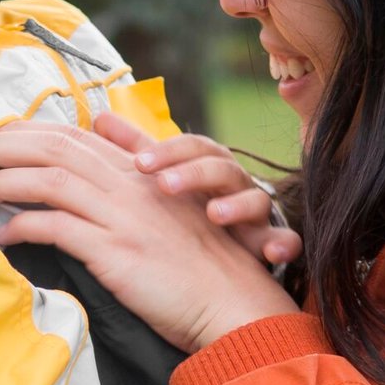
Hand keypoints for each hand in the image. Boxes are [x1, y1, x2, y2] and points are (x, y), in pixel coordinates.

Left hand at [0, 120, 299, 352]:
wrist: (233, 303)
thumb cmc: (201, 263)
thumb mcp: (170, 208)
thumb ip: (138, 167)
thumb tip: (102, 130)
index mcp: (142, 171)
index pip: (73, 134)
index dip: (27, 133)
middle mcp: (131, 184)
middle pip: (53, 146)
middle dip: (2, 148)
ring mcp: (123, 216)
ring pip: (48, 179)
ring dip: (3, 184)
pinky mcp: (116, 252)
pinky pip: (56, 227)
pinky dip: (23, 226)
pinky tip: (5, 236)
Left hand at [92, 113, 302, 267]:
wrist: (232, 265)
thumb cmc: (194, 214)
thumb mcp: (168, 180)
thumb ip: (137, 149)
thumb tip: (99, 118)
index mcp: (207, 167)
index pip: (190, 148)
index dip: (167, 151)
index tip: (139, 163)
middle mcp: (234, 185)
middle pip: (218, 167)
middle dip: (193, 172)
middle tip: (164, 185)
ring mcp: (255, 213)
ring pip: (254, 198)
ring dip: (236, 204)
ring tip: (215, 214)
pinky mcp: (271, 242)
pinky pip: (285, 239)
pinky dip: (282, 242)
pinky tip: (273, 251)